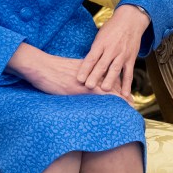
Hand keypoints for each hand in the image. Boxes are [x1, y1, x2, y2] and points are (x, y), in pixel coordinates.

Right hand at [6, 43, 123, 97]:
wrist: (40, 66)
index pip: (107, 75)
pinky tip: (118, 106)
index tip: (125, 92)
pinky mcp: (81, 88)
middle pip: (112, 82)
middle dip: (122, 92)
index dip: (117, 84)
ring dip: (121, 98)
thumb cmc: (50, 69)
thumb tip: (80, 81)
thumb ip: (77, 74)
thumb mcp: (67, 69)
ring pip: (109, 88)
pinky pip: (100, 94)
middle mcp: (91, 73)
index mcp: (89, 68)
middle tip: (132, 101)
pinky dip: (111, 99)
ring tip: (130, 106)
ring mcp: (87, 80)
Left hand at [77, 4, 149, 101]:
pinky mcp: (131, 59)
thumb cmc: (112, 28)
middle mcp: (111, 49)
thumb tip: (85, 66)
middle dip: (95, 76)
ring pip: (115, 69)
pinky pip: (129, 73)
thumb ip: (94, 50)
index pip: (91, 58)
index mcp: (101, 43)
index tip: (79, 79)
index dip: (85, 68)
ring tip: (105, 90)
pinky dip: (127, 84)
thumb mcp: (100, 36)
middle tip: (89, 86)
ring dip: (110, 80)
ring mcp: (122, 54)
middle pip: (102, 64)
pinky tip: (124, 94)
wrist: (131, 20)